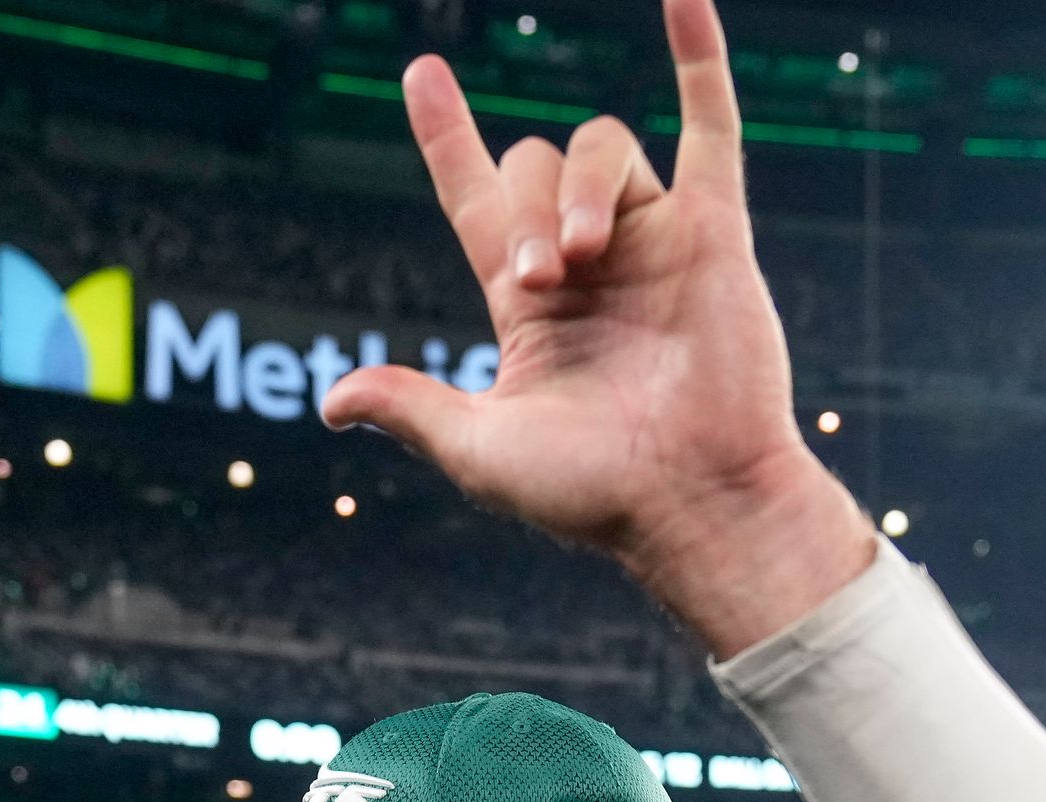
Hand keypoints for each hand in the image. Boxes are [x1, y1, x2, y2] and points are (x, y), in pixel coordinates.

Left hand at [318, 0, 872, 657]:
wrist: (694, 501)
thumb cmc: (594, 492)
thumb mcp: (481, 452)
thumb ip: (412, 410)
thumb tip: (331, 404)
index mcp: (527, 302)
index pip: (475, 195)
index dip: (446, 136)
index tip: (421, 75)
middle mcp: (588, 260)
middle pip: (534, 164)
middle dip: (524, 207)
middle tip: (540, 280)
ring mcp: (652, 240)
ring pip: (601, 148)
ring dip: (579, 190)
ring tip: (583, 259)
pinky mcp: (714, 233)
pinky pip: (711, 125)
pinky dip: (699, 56)